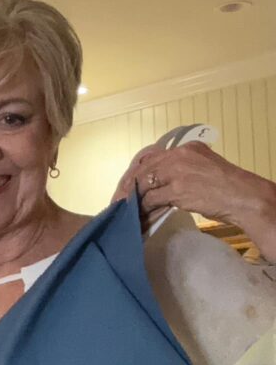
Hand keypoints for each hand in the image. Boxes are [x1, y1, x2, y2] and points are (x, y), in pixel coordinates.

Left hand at [114, 142, 275, 259]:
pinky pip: (151, 199)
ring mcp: (177, 172)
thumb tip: (161, 182)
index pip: (151, 157)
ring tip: (126, 210)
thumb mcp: (204, 167)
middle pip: (143, 170)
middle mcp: (179, 156)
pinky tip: (140, 216)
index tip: (127, 184)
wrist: (245, 197)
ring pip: (145, 185)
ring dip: (134, 199)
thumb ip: (183, 168)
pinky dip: (143, 209)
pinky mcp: (177, 190)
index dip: (136, 172)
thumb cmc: (227, 186)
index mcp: (186, 148)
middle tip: (119, 199)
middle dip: (129, 186)